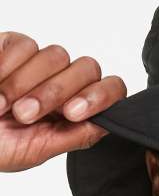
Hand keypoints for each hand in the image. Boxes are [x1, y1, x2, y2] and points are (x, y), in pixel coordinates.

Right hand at [0, 31, 126, 172]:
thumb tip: (110, 124)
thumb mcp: (35, 151)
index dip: (100, 96)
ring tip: (5, 108)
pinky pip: (25, 44)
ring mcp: (39, 64)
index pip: (110, 90)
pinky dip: (9, 67)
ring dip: (28, 84)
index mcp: (74, 111)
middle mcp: (62, 84)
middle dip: (56, 92)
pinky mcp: (12, 45)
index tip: (74, 113)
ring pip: (57, 55)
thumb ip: (75, 137)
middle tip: (26, 115)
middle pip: (87, 68)